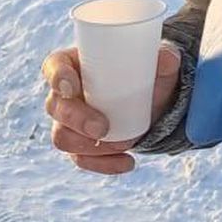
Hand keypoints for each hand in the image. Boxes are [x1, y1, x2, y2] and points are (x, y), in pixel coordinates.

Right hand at [40, 44, 182, 174]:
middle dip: (76, 120)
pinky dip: (104, 164)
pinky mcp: (81, 145)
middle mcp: (65, 93)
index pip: (54, 66)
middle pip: (56, 107)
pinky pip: (81, 159)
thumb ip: (165, 57)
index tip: (72, 87)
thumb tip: (168, 58)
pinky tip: (128, 162)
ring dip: (88, 146)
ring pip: (62, 137)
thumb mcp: (157, 61)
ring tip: (123, 144)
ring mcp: (70, 122)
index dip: (57, 77)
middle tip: (102, 127)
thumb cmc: (145, 70)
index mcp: (75, 63)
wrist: (153, 98)